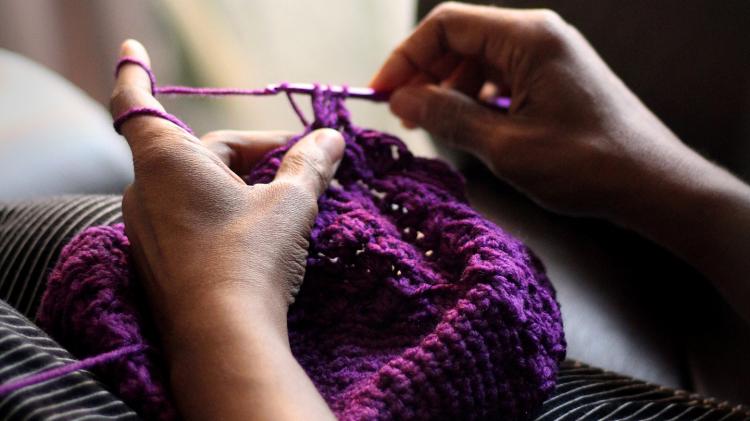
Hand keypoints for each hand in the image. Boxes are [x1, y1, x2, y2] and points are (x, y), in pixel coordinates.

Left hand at [111, 40, 337, 419]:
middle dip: (251, 153)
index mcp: (169, 161)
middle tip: (300, 164)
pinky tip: (261, 233)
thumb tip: (331, 138)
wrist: (224, 337)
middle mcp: (147, 192)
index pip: (139, 103)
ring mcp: (148, 231)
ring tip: (288, 200)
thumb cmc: (251, 257)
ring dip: (241, 185)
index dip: (135, 73)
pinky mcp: (160, 262)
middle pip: (200, 152)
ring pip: (198, 189)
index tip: (132, 49)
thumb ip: (310, 165)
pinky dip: (224, 214)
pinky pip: (191, 220)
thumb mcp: (290, 204)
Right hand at [371, 3, 749, 321]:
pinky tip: (472, 127)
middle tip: (404, 116)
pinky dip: (477, 98)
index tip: (382, 92)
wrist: (653, 184)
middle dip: (426, 74)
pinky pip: (502, 76)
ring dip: (450, 89)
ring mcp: (550, 55)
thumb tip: (402, 100)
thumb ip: (448, 117)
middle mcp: (539, 35)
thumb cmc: (587, 165)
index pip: (447, 25)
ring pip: (479, 59)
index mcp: (528, 38)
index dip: (406, 57)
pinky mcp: (556, 77)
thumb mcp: (506, 146)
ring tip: (435, 127)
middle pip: (461, 39)